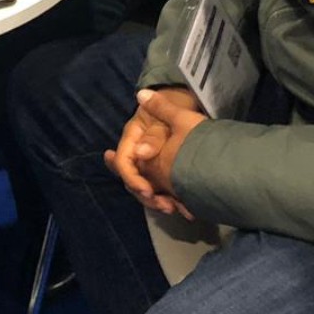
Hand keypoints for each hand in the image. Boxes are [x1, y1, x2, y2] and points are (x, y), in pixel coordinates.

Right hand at [106, 86, 203, 216]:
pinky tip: (186, 208)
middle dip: (147, 195)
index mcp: (132, 137)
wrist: (189, 104)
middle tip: (166, 206)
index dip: (132, 178)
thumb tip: (139, 150)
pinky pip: (160, 188)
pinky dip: (171, 199)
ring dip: (158, 201)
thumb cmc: (177, 104)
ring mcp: (148, 161)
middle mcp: (136, 151)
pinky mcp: (160, 169)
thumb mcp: (169, 115)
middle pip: (132, 179)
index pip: (123, 162)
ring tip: (176, 209)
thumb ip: (154, 134)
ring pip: (145, 187)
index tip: (148, 191)